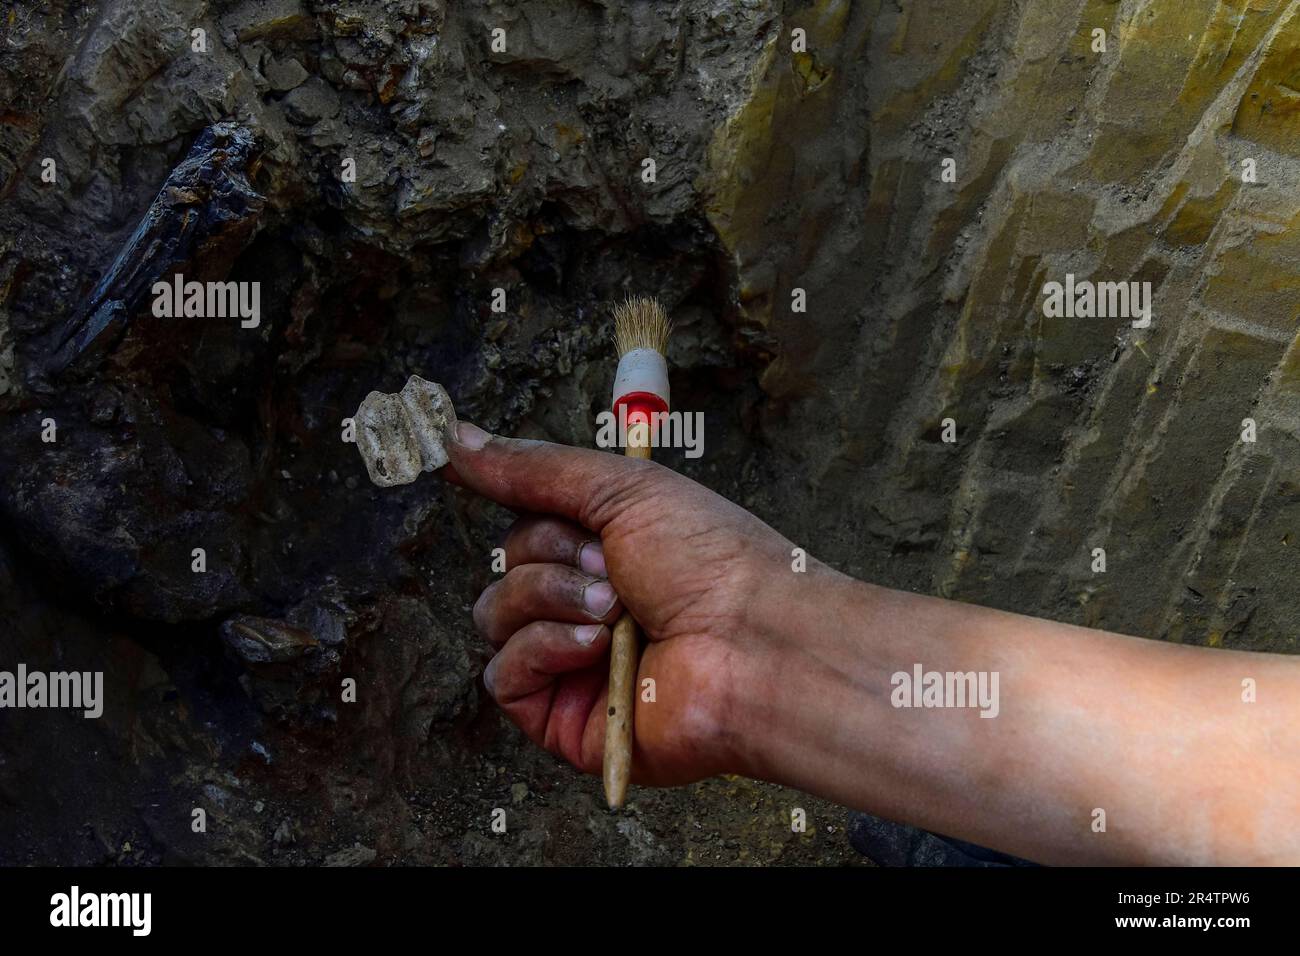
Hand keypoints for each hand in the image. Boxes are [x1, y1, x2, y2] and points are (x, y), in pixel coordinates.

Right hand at [445, 421, 799, 786]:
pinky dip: (542, 648)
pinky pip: (502, 675)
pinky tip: (593, 646)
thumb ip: (534, 468)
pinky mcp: (561, 717)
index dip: (535, 510)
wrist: (752, 644)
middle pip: (506, 565)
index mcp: (606, 553)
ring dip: (549, 598)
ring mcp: (571, 664)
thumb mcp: (623, 489)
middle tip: (611, 566)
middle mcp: (586, 606)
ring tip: (613, 610)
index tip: (555, 504)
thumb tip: (457, 437)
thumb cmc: (711, 562)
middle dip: (552, 556)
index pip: (526, 523)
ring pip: (495, 615)